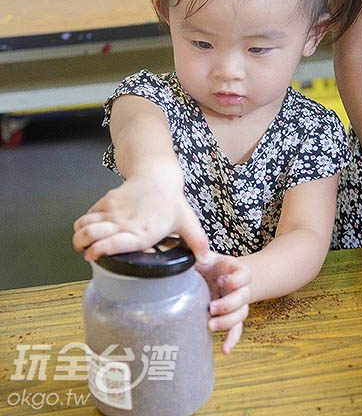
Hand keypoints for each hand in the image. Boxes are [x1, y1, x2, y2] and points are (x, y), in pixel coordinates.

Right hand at [73, 174, 209, 263]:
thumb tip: (207, 261)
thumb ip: (197, 243)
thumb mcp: (187, 223)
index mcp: (142, 233)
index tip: (92, 256)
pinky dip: (83, 223)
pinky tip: (88, 229)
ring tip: (81, 243)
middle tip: (85, 252)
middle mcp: (124, 223)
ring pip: (85, 223)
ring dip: (79, 235)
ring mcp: (113, 211)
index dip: (99, 251)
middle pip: (91, 234)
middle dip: (81, 245)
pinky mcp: (107, 202)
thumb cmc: (172, 201)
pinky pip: (88, 214)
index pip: (113, 243)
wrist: (158, 175)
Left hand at [196, 253, 250, 354]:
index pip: (244, 274)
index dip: (235, 279)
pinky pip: (236, 330)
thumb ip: (198, 253)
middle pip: (244, 297)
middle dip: (228, 304)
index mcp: (234, 270)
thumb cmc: (206, 263)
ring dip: (227, 321)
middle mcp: (239, 287)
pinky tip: (224, 350)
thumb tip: (190, 254)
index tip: (220, 280)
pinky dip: (231, 340)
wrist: (213, 272)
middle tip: (211, 307)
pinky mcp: (231, 316)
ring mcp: (237, 303)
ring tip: (210, 325)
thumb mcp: (203, 256)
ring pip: (242, 314)